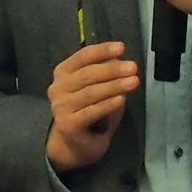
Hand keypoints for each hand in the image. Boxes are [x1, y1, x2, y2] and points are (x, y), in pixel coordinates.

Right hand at [45, 40, 135, 171]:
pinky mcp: (68, 125)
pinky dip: (107, 105)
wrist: (73, 143)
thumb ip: (105, 73)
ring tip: (133, 82)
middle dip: (112, 70)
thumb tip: (121, 60)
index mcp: (63, 72)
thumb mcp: (96, 86)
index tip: (122, 48)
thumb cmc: (86, 109)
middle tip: (133, 67)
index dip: (102, 50)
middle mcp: (57, 88)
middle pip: (87, 74)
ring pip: (91, 93)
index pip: (82, 56)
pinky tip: (121, 100)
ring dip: (114, 86)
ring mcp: (60, 107)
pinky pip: (91, 112)